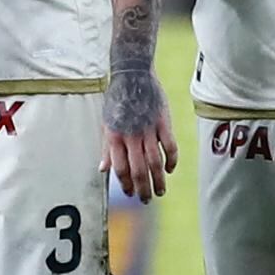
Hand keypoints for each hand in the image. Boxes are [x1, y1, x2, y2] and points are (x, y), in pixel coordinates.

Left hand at [103, 67, 176, 203]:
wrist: (133, 74)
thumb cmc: (117, 100)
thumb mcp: (106, 123)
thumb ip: (107, 148)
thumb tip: (103, 169)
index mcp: (115, 137)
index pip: (120, 169)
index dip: (126, 184)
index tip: (130, 193)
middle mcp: (131, 136)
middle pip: (139, 170)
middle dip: (143, 189)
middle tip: (146, 200)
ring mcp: (148, 129)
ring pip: (155, 162)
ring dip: (158, 180)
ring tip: (160, 192)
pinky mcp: (163, 122)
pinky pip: (170, 147)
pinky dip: (171, 160)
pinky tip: (170, 169)